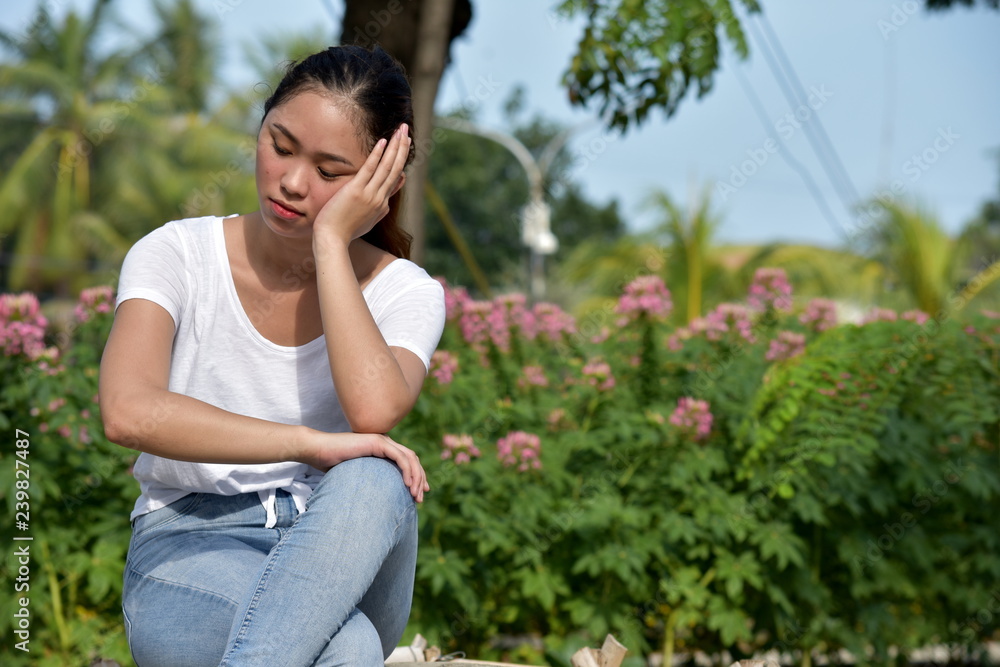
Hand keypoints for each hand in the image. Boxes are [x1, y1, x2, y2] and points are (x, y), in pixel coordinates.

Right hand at [304, 431, 428, 501]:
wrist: (317, 451)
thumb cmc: (330, 464)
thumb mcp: (355, 475)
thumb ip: (367, 481)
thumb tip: (373, 502)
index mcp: (382, 449)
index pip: (406, 461)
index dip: (415, 476)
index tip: (418, 493)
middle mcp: (385, 443)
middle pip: (412, 459)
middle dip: (420, 479)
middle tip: (421, 498)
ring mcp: (382, 441)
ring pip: (409, 458)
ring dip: (416, 477)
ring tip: (415, 495)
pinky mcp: (378, 442)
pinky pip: (400, 457)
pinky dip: (407, 470)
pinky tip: (407, 485)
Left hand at [312, 124, 410, 247]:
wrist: (332, 240)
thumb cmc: (344, 233)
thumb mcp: (366, 224)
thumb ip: (378, 213)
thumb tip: (386, 206)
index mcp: (381, 205)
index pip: (394, 179)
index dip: (401, 161)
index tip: (404, 146)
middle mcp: (379, 198)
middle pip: (395, 168)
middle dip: (402, 148)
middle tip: (407, 130)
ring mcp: (369, 194)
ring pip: (387, 166)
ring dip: (395, 146)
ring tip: (401, 130)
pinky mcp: (356, 191)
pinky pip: (370, 169)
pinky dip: (377, 155)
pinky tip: (383, 141)